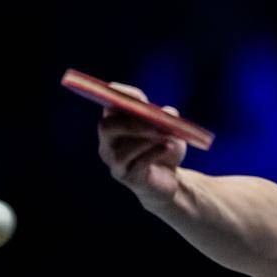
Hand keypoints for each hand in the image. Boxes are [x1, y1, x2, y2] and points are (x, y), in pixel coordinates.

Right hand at [96, 82, 187, 206]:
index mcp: (116, 124)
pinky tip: (167, 148)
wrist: (170, 180)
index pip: (110, 107)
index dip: (121, 97)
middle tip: (155, 123)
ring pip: (121, 151)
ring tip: (166, 137)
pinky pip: (137, 164)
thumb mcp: (171, 130)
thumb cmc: (165, 149)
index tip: (137, 96)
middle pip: (106, 128)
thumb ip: (168, 118)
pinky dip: (154, 153)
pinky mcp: (127, 178)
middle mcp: (108, 143)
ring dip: (147, 141)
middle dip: (131, 124)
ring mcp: (115, 162)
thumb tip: (168, 112)